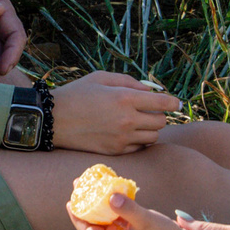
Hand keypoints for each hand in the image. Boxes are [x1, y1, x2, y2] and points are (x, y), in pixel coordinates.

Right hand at [52, 70, 180, 154]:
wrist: (53, 119)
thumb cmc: (77, 94)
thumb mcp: (101, 78)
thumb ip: (129, 81)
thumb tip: (150, 90)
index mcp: (125, 98)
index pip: (163, 103)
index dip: (173, 102)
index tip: (175, 102)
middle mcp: (127, 120)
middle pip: (160, 122)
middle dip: (159, 115)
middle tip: (150, 110)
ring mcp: (121, 138)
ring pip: (153, 137)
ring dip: (150, 129)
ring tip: (139, 122)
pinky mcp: (115, 151)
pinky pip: (139, 148)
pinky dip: (139, 141)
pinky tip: (129, 133)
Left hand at [69, 190, 202, 229]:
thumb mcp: (146, 221)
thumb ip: (128, 209)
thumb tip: (110, 196)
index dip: (76, 216)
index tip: (70, 201)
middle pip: (91, 222)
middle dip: (84, 204)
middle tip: (78, 184)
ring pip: (102, 218)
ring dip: (95, 202)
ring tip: (90, 184)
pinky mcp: (130, 229)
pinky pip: (114, 216)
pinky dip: (110, 204)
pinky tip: (109, 191)